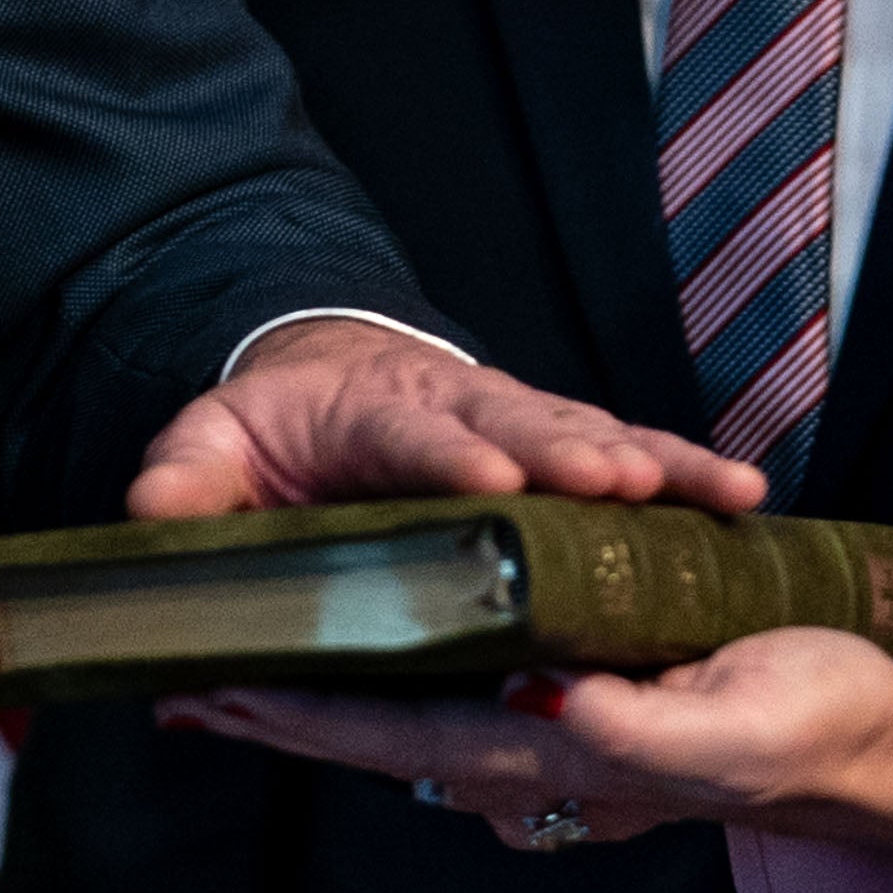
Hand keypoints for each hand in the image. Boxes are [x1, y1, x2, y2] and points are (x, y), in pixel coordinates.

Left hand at [128, 318, 774, 522]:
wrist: (327, 379)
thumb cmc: (273, 433)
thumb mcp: (213, 446)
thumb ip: (188, 479)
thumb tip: (150, 513)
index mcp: (372, 414)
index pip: (411, 437)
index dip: (448, 458)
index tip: (488, 483)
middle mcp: (458, 412)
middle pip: (519, 427)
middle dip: (567, 454)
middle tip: (616, 479)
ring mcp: (519, 426)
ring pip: (589, 438)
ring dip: (644, 463)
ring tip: (699, 489)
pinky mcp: (563, 449)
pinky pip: (636, 460)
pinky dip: (690, 475)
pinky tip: (743, 497)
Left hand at [162, 636, 892, 868]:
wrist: (881, 743)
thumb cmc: (812, 727)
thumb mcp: (731, 730)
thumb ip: (632, 736)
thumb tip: (541, 706)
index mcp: (557, 758)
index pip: (393, 739)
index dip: (297, 718)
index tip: (207, 692)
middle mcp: (539, 760)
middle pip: (378, 734)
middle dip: (280, 710)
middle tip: (179, 675)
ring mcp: (560, 739)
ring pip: (414, 714)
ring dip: (330, 693)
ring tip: (246, 657)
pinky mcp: (586, 706)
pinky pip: (467, 691)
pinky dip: (402, 672)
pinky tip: (372, 651)